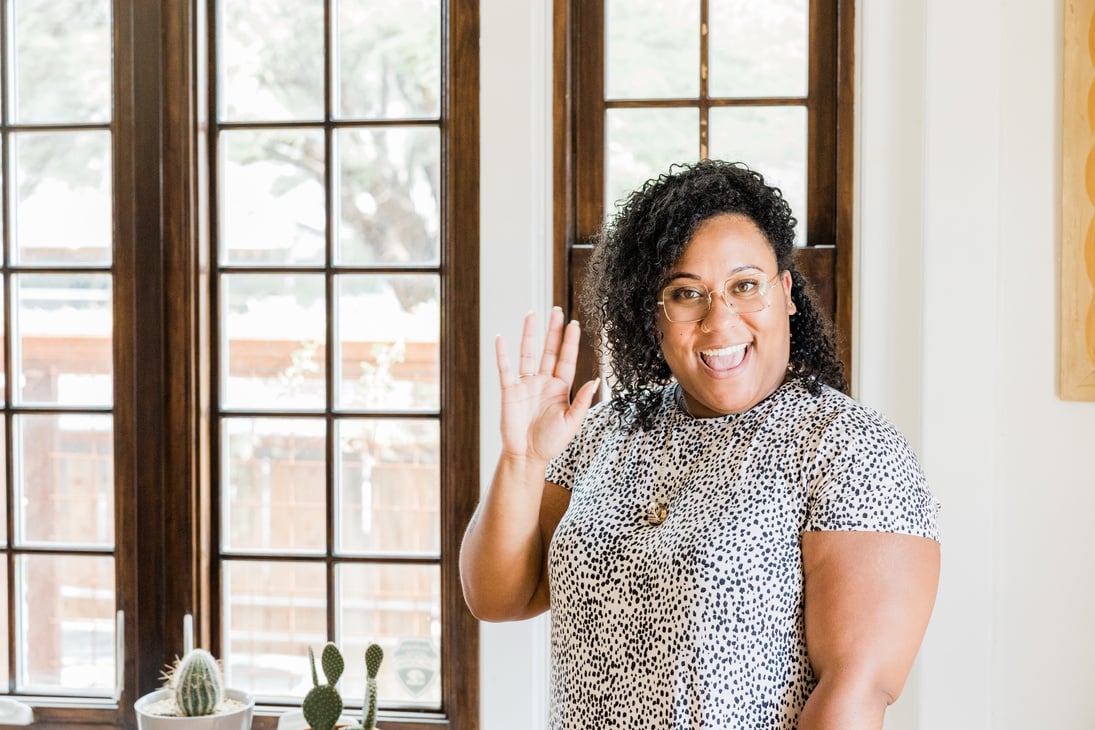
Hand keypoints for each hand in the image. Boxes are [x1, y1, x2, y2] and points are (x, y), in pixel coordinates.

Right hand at [495, 307, 599, 462]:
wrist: (527, 456)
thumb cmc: (550, 442)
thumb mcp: (571, 422)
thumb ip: (581, 400)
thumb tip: (594, 379)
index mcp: (560, 389)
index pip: (566, 359)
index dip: (570, 342)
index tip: (574, 323)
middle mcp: (543, 382)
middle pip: (549, 350)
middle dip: (553, 331)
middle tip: (556, 311)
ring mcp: (526, 385)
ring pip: (528, 354)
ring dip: (530, 335)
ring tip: (531, 315)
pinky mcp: (509, 392)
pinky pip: (505, 369)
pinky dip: (502, 354)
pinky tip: (501, 338)